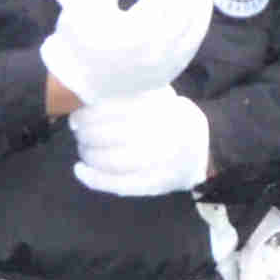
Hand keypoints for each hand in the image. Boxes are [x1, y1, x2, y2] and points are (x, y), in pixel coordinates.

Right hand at [40, 0, 207, 108]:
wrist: (74, 83)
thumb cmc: (76, 40)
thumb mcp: (84, 3)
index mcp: (136, 31)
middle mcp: (157, 50)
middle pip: (189, 9)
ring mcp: (165, 65)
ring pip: (196, 29)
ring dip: (203, 2)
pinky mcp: (167, 74)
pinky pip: (191, 46)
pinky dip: (199, 25)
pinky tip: (199, 9)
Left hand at [68, 86, 212, 196]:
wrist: (203, 152)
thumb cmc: (173, 119)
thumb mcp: (163, 97)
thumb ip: (135, 93)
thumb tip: (91, 94)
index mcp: (164, 109)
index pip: (116, 110)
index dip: (89, 114)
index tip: (77, 115)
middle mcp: (163, 136)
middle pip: (110, 135)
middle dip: (85, 133)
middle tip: (77, 130)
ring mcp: (160, 164)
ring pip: (111, 160)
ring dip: (88, 153)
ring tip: (82, 147)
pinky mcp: (155, 185)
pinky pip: (119, 185)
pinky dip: (95, 179)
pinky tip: (80, 170)